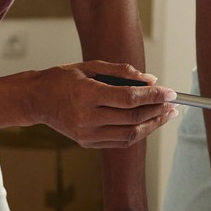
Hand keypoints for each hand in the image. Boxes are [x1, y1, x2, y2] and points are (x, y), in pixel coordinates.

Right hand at [22, 61, 177, 148]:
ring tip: (166, 115)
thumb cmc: (63, 79)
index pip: (129, 98)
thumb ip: (122, 72)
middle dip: (158, 111)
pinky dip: (138, 133)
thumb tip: (151, 79)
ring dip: (152, 124)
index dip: (154, 96)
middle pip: (132, 117)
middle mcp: (86, 118)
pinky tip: (148, 122)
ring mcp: (86, 134)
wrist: (37, 100)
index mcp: (87, 94)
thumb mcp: (90, 66)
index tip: (171, 92)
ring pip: (130, 134)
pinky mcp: (87, 143)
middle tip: (174, 104)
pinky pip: (120, 142)